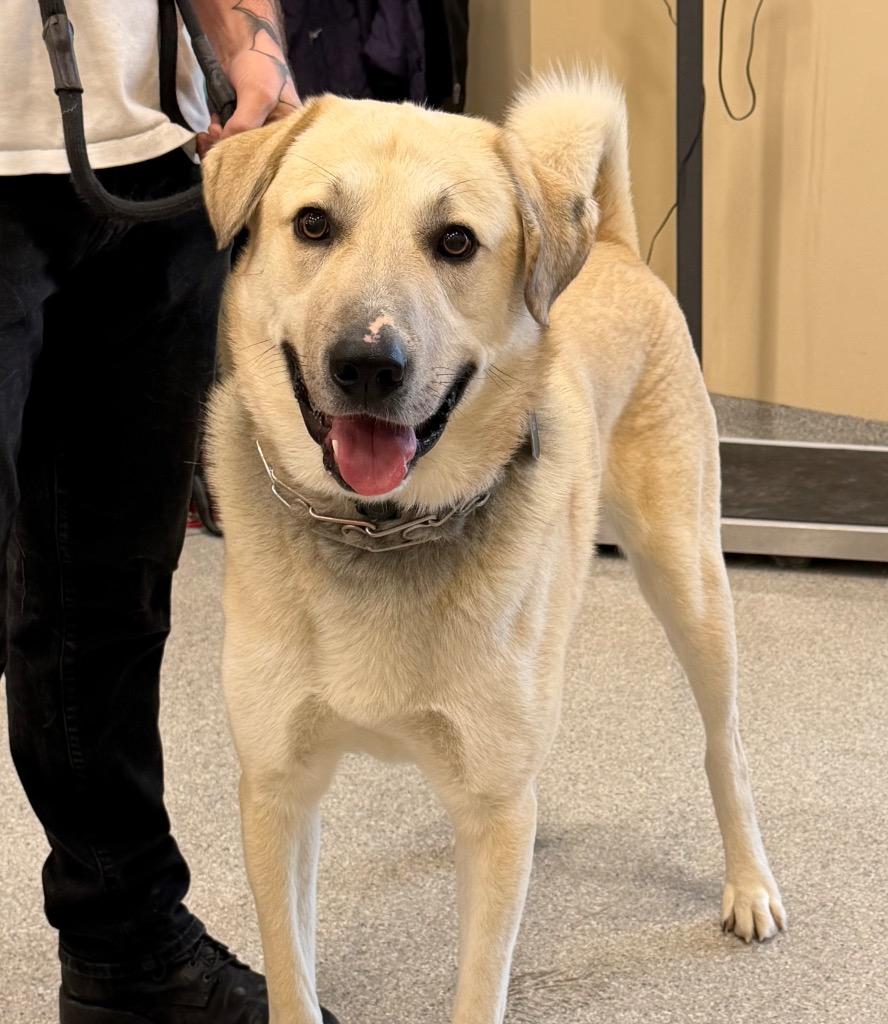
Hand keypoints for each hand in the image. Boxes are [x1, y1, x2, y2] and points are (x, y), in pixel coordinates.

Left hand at [195, 1, 300, 157]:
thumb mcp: (257, 97)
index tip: (229, 154)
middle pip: (252, 158)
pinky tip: (209, 128)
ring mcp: (256, 130)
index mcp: (290, 132)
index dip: (250, 161)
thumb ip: (244, 125)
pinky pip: (227, 140)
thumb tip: (226, 149)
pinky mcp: (240, 125)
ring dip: (218, 144)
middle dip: (230, 153)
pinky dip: (215, 138)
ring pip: (236, 151)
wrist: (241, 41)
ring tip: (210, 131)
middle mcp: (275, 135)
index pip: (271, 159)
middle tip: (215, 140)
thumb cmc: (260, 65)